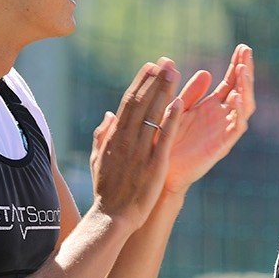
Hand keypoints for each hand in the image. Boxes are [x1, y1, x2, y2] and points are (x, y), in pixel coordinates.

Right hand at [89, 59, 185, 228]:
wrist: (112, 216)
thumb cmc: (106, 190)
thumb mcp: (98, 159)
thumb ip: (102, 135)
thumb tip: (108, 115)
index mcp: (114, 137)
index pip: (128, 103)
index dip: (140, 83)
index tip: (151, 66)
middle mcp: (126, 139)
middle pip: (140, 102)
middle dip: (154, 80)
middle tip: (167, 61)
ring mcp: (140, 151)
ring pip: (152, 115)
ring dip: (164, 91)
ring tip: (175, 72)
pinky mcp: (154, 164)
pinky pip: (164, 138)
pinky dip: (171, 120)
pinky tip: (180, 103)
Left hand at [164, 44, 255, 195]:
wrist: (161, 171)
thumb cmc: (166, 141)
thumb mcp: (177, 109)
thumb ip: (191, 92)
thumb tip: (205, 71)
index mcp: (211, 107)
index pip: (231, 81)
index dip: (238, 65)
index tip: (242, 47)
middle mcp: (222, 117)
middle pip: (242, 89)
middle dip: (245, 70)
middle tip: (247, 51)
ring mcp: (224, 130)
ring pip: (245, 106)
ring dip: (246, 88)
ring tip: (243, 71)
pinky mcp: (223, 145)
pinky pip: (238, 127)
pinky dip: (240, 112)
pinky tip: (237, 98)